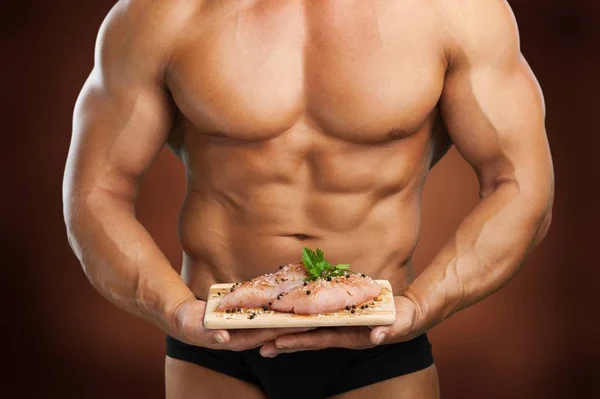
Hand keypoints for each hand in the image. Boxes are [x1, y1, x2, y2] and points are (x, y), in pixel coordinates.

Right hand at [171, 299, 313, 350]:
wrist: (186, 318)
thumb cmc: (190, 324)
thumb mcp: (195, 328)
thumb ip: (209, 334)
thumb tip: (223, 337)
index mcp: (238, 339)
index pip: (267, 335)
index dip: (286, 329)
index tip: (304, 324)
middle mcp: (247, 334)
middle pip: (277, 328)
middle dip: (297, 322)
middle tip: (319, 313)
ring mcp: (248, 325)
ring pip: (274, 320)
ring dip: (292, 314)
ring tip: (313, 304)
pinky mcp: (247, 316)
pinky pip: (266, 311)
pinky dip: (280, 305)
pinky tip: (293, 297)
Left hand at [259, 295, 423, 356]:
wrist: (407, 313)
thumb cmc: (403, 320)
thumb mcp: (399, 325)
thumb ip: (389, 331)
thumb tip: (377, 338)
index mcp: (349, 335)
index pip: (320, 339)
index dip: (300, 340)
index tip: (280, 341)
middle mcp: (339, 332)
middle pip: (307, 338)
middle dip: (285, 342)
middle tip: (261, 346)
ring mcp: (338, 325)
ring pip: (308, 330)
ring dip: (287, 334)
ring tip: (265, 339)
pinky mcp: (338, 314)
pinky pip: (316, 317)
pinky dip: (300, 318)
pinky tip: (286, 316)